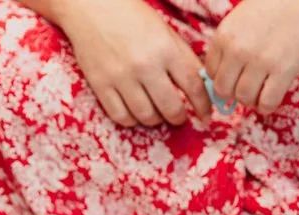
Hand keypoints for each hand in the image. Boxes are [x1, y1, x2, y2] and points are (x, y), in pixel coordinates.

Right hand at [56, 0, 210, 126]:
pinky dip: (131, 120)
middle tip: (178, 117)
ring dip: (155, 120)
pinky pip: (121, 116)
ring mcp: (121, 76)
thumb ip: (182, 58)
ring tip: (156, 114)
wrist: (92, 7)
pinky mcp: (101, 84)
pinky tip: (134, 113)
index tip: (205, 116)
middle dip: (178, 117)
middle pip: (171, 108)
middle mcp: (146, 65)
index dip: (203, 106)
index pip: (194, 86)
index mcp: (166, 49)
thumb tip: (200, 87)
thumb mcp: (165, 32)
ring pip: (146, 116)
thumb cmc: (132, 17)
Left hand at [204, 0, 298, 115]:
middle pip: (223, 90)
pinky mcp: (283, 70)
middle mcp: (238, 49)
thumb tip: (220, 77)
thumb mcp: (241, 19)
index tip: (237, 76)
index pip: (211, 73)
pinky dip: (267, 106)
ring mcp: (260, 61)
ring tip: (262, 91)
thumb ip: (228, 44)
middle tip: (249, 87)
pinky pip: (267, 102)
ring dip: (252, 101)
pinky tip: (272, 98)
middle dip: (234, 93)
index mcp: (224, 35)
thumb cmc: (276, 8)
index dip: (224, 78)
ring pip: (244, 98)